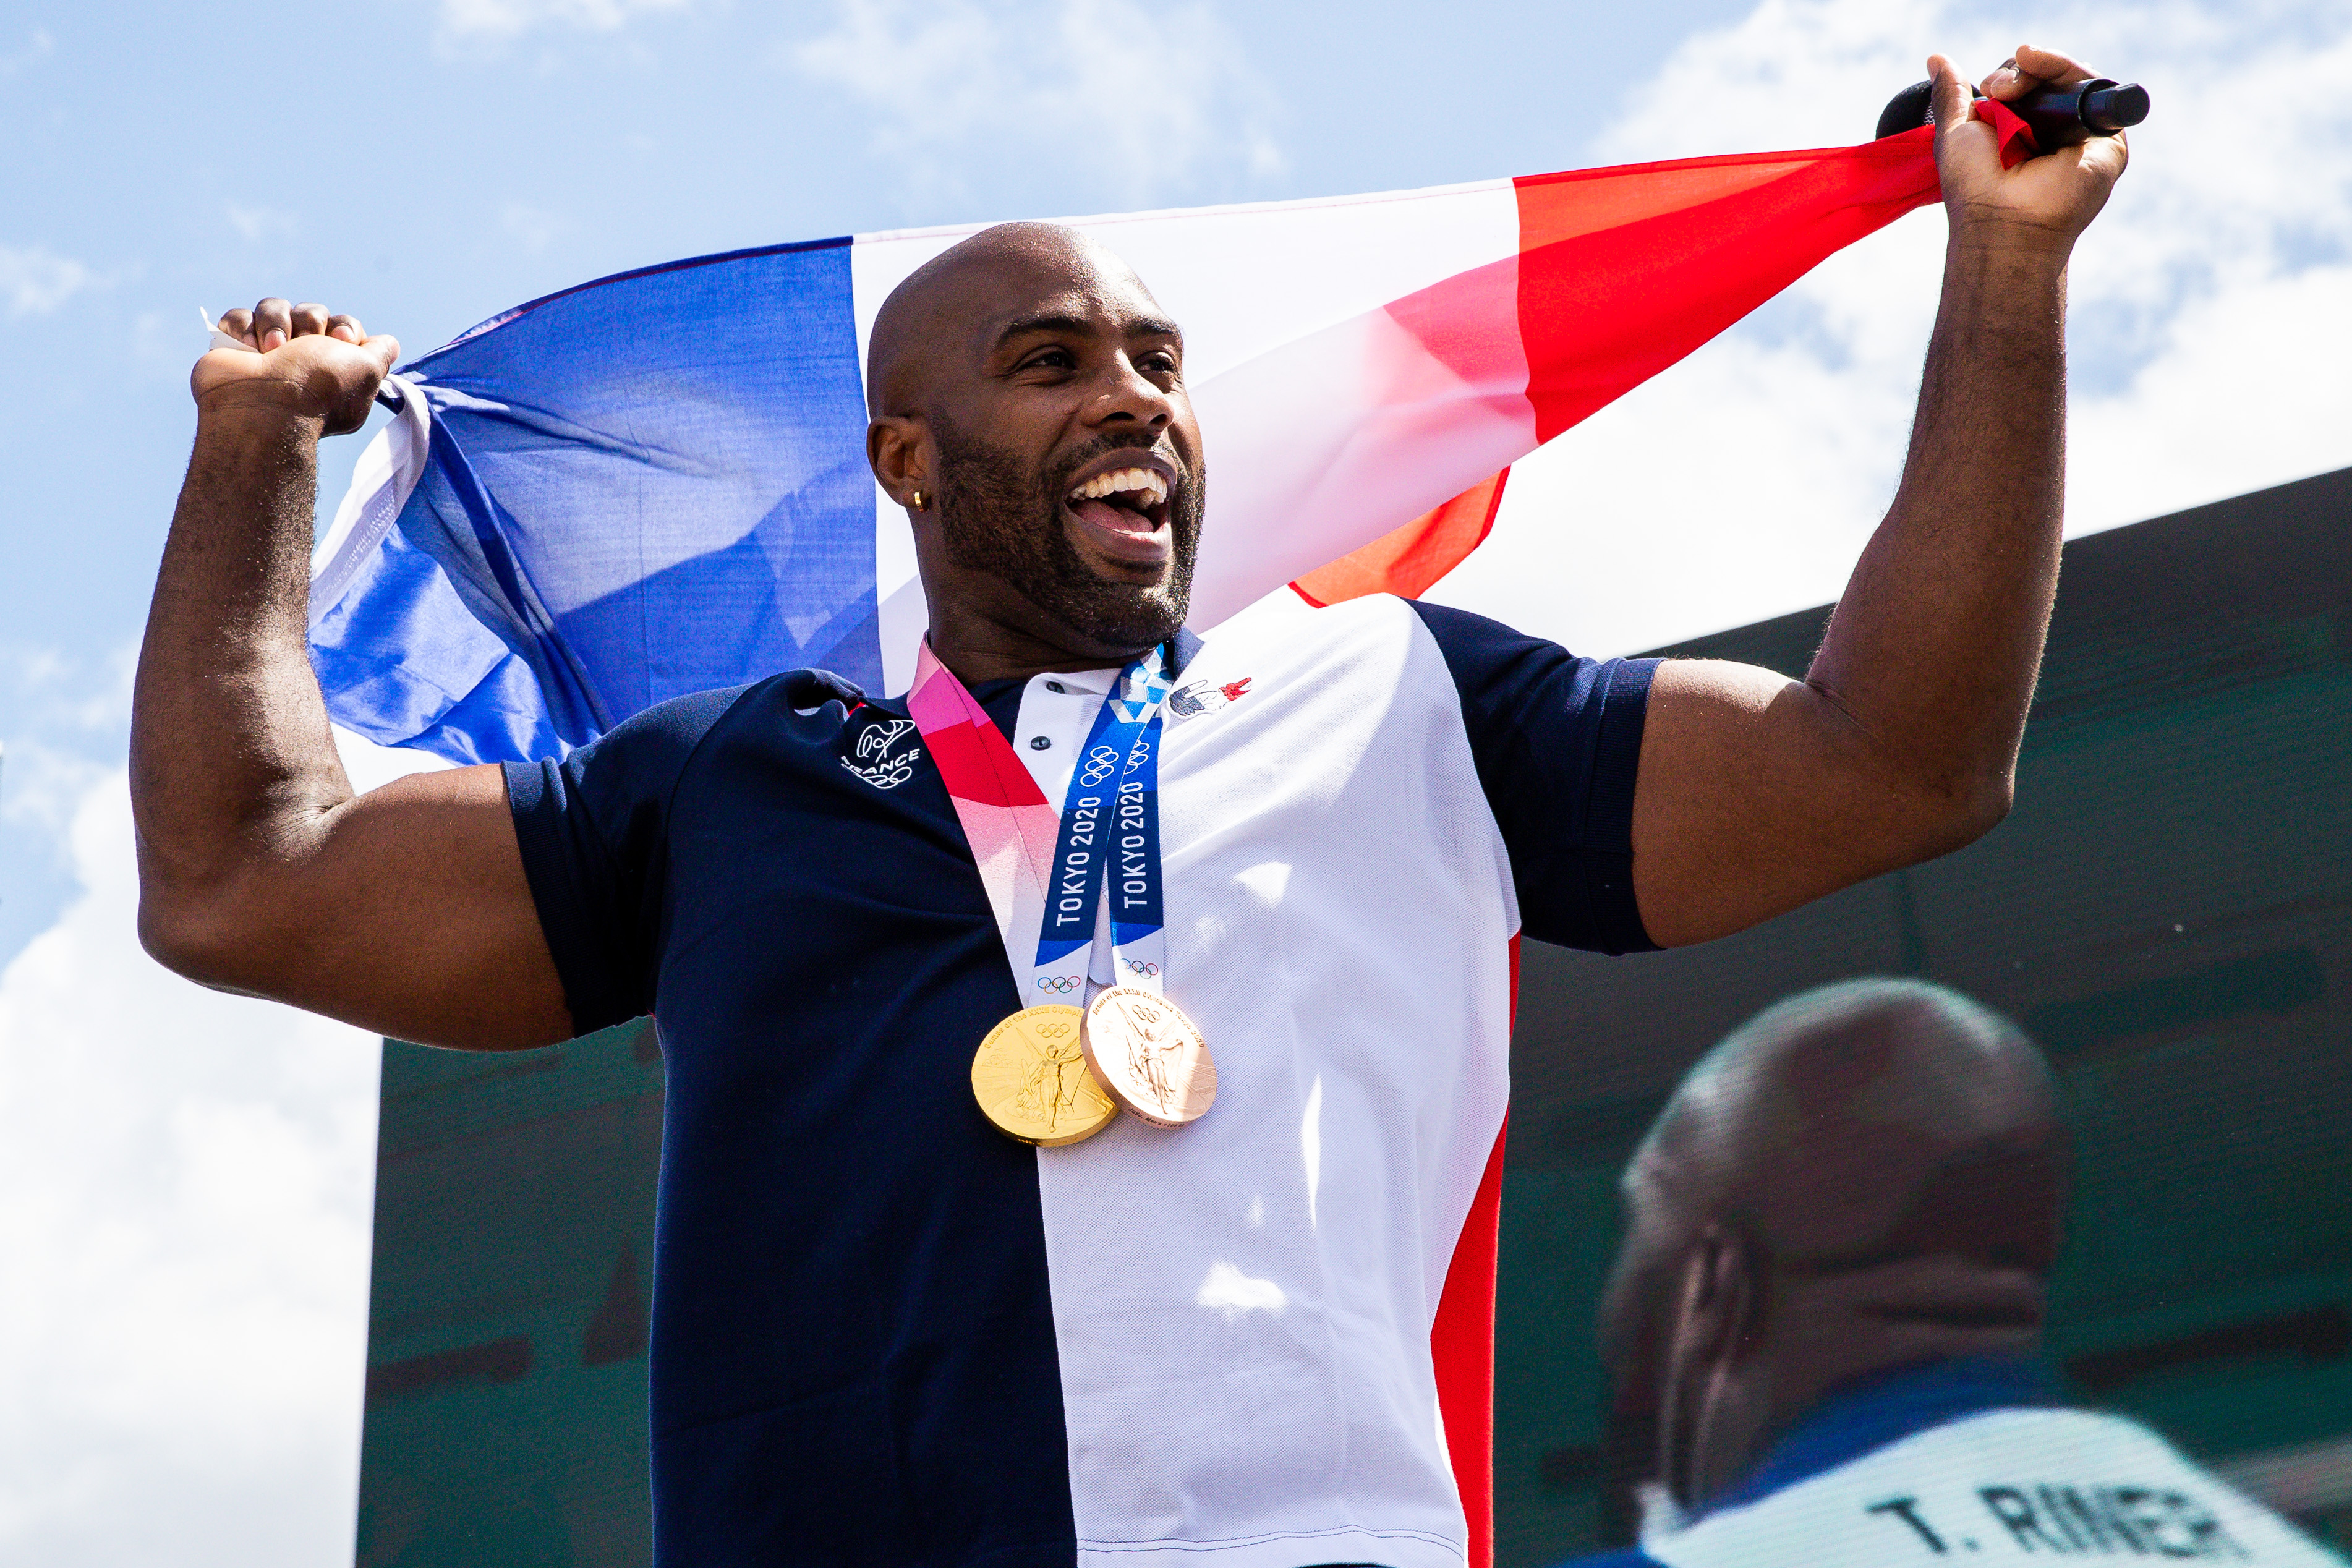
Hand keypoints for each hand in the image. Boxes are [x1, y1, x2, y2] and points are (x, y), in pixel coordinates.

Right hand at [192, 298, 399, 435]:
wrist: (261, 405)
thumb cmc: (317, 388)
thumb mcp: (366, 372)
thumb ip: (380, 354)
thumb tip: (390, 344)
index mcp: (333, 368)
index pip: (344, 327)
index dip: (345, 326)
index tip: (342, 339)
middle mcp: (301, 361)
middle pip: (310, 313)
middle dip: (309, 321)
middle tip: (304, 344)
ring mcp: (265, 354)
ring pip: (273, 308)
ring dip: (275, 323)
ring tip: (271, 349)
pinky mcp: (233, 348)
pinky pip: (238, 316)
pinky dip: (242, 327)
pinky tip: (248, 349)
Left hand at [1930, 45, 2126, 257]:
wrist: (2003, 219)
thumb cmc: (1975, 187)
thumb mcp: (1955, 132)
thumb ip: (1952, 95)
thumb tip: (1937, 59)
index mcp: (2021, 128)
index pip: (2025, 82)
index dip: (2010, 75)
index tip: (1990, 88)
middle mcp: (2053, 128)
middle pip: (2049, 74)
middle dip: (2021, 72)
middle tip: (1999, 90)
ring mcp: (2081, 131)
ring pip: (2072, 75)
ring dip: (2041, 68)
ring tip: (2010, 90)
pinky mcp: (2107, 137)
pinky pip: (2096, 88)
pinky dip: (2069, 70)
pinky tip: (2045, 72)